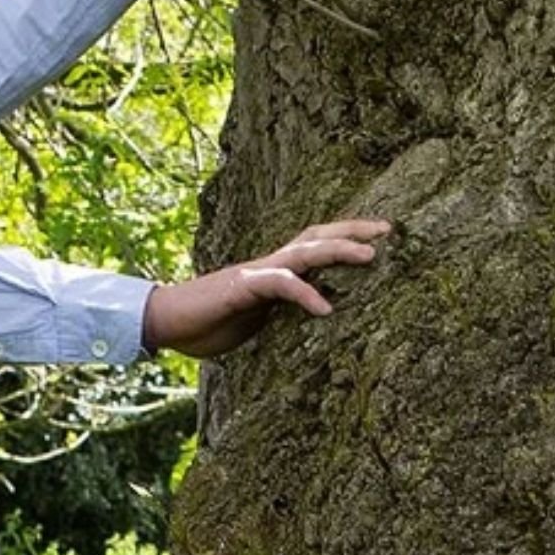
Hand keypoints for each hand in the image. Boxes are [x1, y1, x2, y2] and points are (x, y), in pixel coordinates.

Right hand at [142, 219, 390, 358]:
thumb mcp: (258, 322)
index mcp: (276, 272)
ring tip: (370, 256)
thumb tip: (312, 326)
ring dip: (338, 250)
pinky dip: (305, 293)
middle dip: (353, 229)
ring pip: (305, 251)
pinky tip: (326, 309)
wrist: (167, 323)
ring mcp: (256, 272)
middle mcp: (270, 264)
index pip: (317, 245)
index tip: (381, 238)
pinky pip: (280, 283)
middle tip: (388, 229)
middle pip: (318, 235)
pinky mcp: (243, 286)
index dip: (347, 238)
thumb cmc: (210, 324)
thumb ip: (283, 316)